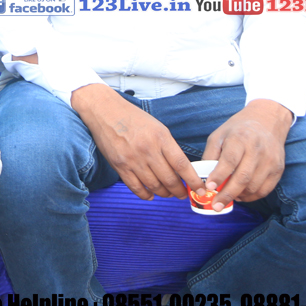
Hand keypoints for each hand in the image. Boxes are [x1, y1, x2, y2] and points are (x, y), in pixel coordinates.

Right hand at [72, 84, 202, 200]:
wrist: (105, 111)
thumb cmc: (133, 118)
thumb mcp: (158, 128)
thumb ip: (169, 148)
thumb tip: (181, 170)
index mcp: (161, 138)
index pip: (182, 165)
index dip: (193, 181)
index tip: (200, 190)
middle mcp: (148, 150)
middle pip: (169, 179)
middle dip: (179, 191)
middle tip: (183, 194)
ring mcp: (133, 159)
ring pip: (154, 186)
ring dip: (164, 193)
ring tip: (168, 193)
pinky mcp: (119, 166)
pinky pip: (136, 187)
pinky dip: (146, 195)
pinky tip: (151, 194)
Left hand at [201, 99, 291, 209]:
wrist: (267, 121)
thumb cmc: (237, 130)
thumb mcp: (219, 135)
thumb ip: (210, 155)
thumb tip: (203, 177)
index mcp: (240, 139)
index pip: (229, 161)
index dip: (219, 176)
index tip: (209, 187)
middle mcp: (257, 150)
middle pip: (243, 177)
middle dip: (228, 194)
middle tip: (216, 206)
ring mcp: (270, 161)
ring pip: (254, 186)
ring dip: (239, 196)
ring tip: (226, 199)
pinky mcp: (278, 169)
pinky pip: (265, 190)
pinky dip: (252, 197)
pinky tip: (240, 196)